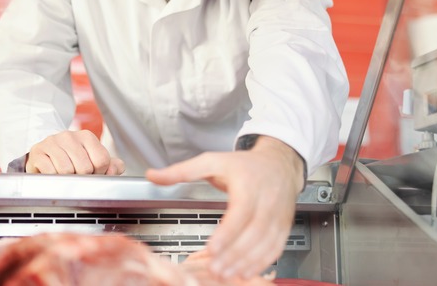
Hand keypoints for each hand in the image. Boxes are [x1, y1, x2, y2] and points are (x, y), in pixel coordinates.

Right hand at [26, 130, 124, 174]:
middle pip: (85, 168)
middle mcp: (69, 136)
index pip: (102, 160)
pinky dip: (54, 179)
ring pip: (67, 171)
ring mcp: (52, 142)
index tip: (93, 173)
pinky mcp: (38, 152)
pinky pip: (51, 172)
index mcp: (87, 136)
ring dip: (67, 179)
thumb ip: (111, 166)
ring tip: (65, 175)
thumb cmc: (71, 160)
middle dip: (83, 178)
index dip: (99, 173)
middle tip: (77, 176)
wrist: (44, 157)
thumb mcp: (93, 161)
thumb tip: (115, 169)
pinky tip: (54, 174)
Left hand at [146, 136, 304, 278]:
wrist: (279, 164)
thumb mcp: (212, 161)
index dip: (228, 232)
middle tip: (215, 268)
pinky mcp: (283, 227)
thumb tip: (153, 176)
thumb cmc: (245, 165)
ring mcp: (278, 216)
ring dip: (247, 262)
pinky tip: (246, 272)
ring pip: (266, 244)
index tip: (212, 247)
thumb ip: (181, 171)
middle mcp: (267, 201)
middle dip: (234, 254)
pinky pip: (275, 248)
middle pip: (254, 233)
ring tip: (227, 274)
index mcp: (248, 185)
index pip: (241, 212)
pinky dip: (262, 263)